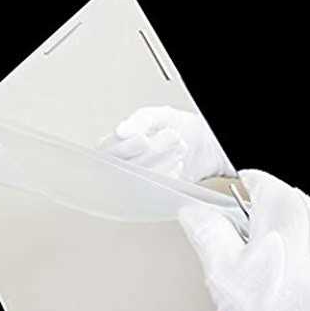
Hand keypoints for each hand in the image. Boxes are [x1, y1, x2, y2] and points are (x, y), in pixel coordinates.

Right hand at [100, 106, 233, 181]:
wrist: (201, 145)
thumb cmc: (175, 127)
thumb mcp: (157, 116)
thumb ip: (139, 121)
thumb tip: (121, 130)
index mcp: (112, 146)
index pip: (108, 152)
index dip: (126, 148)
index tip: (144, 139)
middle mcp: (119, 166)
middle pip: (127, 166)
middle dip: (153, 151)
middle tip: (172, 136)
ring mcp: (135, 182)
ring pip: (141, 179)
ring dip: (164, 162)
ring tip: (180, 147)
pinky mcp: (151, 194)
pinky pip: (155, 190)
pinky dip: (170, 175)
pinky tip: (178, 164)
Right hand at [179, 169, 309, 310]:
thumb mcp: (227, 274)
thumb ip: (207, 233)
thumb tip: (194, 214)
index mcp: (285, 207)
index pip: (248, 178)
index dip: (222, 195)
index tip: (210, 213)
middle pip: (267, 207)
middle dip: (244, 230)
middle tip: (233, 263)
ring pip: (286, 232)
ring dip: (267, 250)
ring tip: (260, 286)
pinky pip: (306, 252)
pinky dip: (290, 265)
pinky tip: (284, 295)